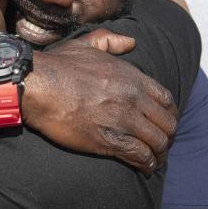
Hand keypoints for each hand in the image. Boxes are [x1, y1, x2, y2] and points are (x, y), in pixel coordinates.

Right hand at [23, 30, 176, 172]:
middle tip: (160, 145)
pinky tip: (144, 168)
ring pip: (157, 142)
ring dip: (159, 154)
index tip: (163, 122)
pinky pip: (140, 155)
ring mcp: (124, 120)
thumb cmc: (57, 66)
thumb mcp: (85, 44)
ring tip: (154, 161)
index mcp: (131, 77)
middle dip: (167, 136)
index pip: (166, 99)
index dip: (169, 113)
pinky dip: (146, 164)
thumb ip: (110, 40)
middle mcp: (134, 98)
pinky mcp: (111, 140)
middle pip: (167, 123)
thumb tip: (130, 41)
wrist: (38, 86)